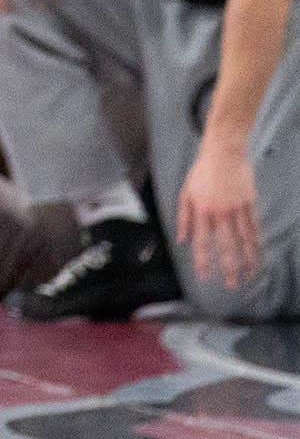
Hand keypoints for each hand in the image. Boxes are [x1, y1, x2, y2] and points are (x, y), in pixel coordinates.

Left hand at [177, 133, 261, 292]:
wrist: (224, 153)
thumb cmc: (202, 172)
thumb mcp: (185, 193)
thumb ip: (184, 218)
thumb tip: (181, 240)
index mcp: (201, 211)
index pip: (201, 242)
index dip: (203, 261)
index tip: (205, 277)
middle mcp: (219, 213)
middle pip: (226, 246)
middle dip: (229, 267)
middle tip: (233, 285)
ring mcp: (237, 209)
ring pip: (244, 240)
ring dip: (247, 259)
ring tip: (250, 275)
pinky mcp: (249, 204)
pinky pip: (253, 227)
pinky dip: (255, 242)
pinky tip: (257, 253)